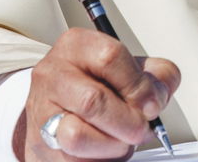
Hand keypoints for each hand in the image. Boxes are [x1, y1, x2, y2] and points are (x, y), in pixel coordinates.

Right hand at [18, 28, 180, 161]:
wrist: (59, 109)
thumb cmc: (99, 86)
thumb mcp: (130, 69)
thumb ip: (156, 74)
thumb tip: (158, 94)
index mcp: (77, 46)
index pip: (111, 57)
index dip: (139, 86)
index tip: (152, 104)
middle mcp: (53, 74)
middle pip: (93, 100)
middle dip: (128, 122)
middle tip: (141, 128)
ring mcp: (41, 111)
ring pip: (77, 135)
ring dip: (111, 145)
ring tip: (120, 140)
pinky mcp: (39, 145)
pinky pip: (73, 160)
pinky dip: (99, 160)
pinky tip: (104, 150)